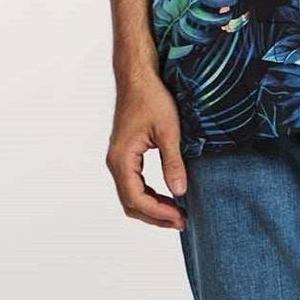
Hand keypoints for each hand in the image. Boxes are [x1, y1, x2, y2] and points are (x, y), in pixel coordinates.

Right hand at [106, 75, 188, 229]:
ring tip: (178, 214)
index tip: (181, 218)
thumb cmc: (151, 98)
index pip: (136, 198)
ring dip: (153, 209)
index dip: (158, 213)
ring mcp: (120, 160)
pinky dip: (150, 197)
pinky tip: (168, 199)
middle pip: (131, 203)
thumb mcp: (169, 131)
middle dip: (156, 216)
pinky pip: (134, 185)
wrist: (138, 77)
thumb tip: (181, 192)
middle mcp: (116, 162)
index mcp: (122, 158)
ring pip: (131, 196)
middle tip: (183, 222)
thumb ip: (173, 162)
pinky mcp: (126, 156)